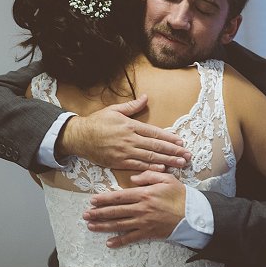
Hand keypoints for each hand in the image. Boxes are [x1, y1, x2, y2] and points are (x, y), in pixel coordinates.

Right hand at [58, 94, 191, 169]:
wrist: (78, 137)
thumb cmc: (97, 122)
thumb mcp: (114, 110)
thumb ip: (132, 106)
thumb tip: (146, 97)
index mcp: (130, 126)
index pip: (155, 133)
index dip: (169, 138)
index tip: (181, 142)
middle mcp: (129, 139)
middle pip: (156, 146)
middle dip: (173, 151)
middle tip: (187, 156)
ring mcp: (124, 152)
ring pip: (150, 157)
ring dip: (167, 161)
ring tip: (180, 164)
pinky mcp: (118, 162)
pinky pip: (137, 166)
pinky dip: (151, 168)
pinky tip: (162, 170)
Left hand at [83, 171, 185, 247]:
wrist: (193, 215)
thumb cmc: (181, 195)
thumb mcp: (167, 179)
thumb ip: (149, 175)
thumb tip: (133, 178)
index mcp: (144, 194)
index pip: (119, 196)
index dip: (104, 199)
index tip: (93, 200)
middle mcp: (141, 209)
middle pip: (115, 211)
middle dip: (98, 213)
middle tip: (86, 214)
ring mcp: (144, 222)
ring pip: (119, 225)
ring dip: (103, 226)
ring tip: (91, 226)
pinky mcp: (149, 233)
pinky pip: (131, 238)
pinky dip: (119, 241)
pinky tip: (109, 243)